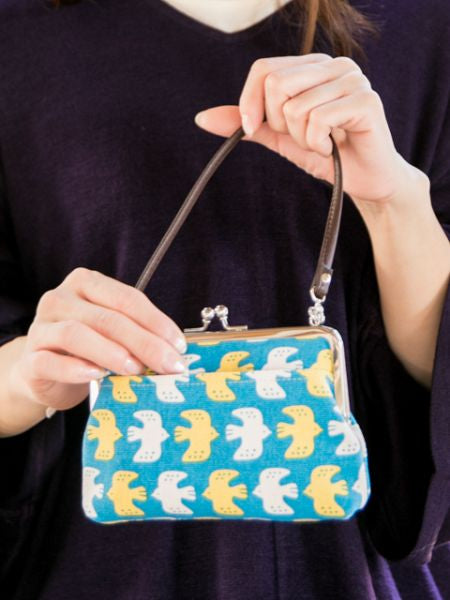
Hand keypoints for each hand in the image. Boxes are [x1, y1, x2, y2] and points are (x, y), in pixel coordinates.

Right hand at [7, 268, 186, 412]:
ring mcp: (41, 327)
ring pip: (76, 334)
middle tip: (169, 364)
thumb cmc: (86, 349)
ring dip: (111, 352)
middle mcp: (60, 299)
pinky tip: (97, 376)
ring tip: (136, 369)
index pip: (127, 299)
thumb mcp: (112, 333)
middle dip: (144, 342)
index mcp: (86, 283)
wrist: (43, 373)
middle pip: (107, 318)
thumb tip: (175, 351)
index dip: (156, 322)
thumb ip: (136, 333)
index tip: (179, 345)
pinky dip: (76, 369)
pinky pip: (50, 361)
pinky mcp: (29, 359)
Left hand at [194, 54, 423, 209]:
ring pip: (296, 106)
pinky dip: (317, 143)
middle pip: (276, 84)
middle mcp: (334, 65)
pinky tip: (333, 148)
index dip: (250, 102)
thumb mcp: (280, 138)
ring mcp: (352, 79)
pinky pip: (318, 119)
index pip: (264, 69)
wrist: (366, 182)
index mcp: (313, 67)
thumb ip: (248, 123)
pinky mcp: (366, 100)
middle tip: (301, 139)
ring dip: (301, 139)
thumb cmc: (327, 156)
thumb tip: (202, 119)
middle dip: (279, 124)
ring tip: (322, 144)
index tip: (253, 130)